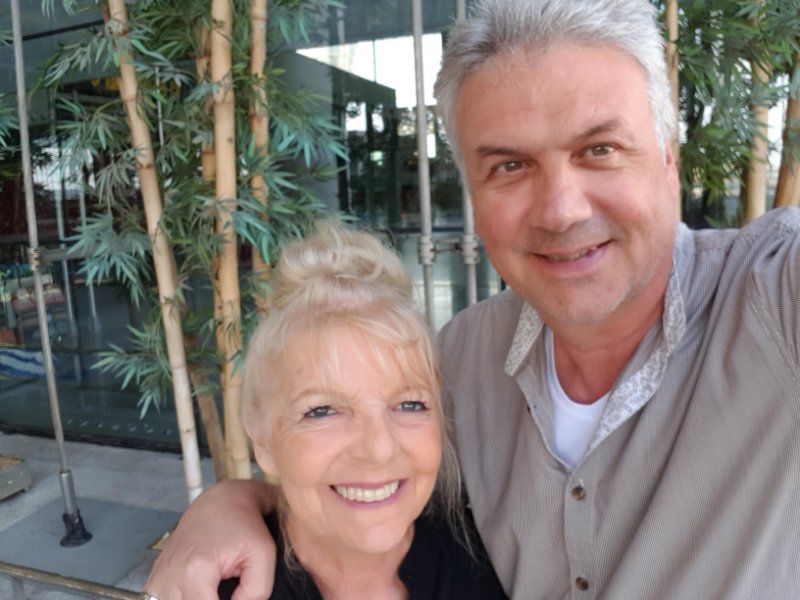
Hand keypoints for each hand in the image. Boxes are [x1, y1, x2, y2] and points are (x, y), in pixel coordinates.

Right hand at [144, 479, 277, 599]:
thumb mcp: (263, 555)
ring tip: (215, 586)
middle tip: (227, 587)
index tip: (236, 595)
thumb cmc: (244, 524)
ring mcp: (158, 576)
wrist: (222, 501)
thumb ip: (256, 592)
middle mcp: (170, 575)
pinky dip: (183, 599)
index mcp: (196, 569)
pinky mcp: (155, 577)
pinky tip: (199, 589)